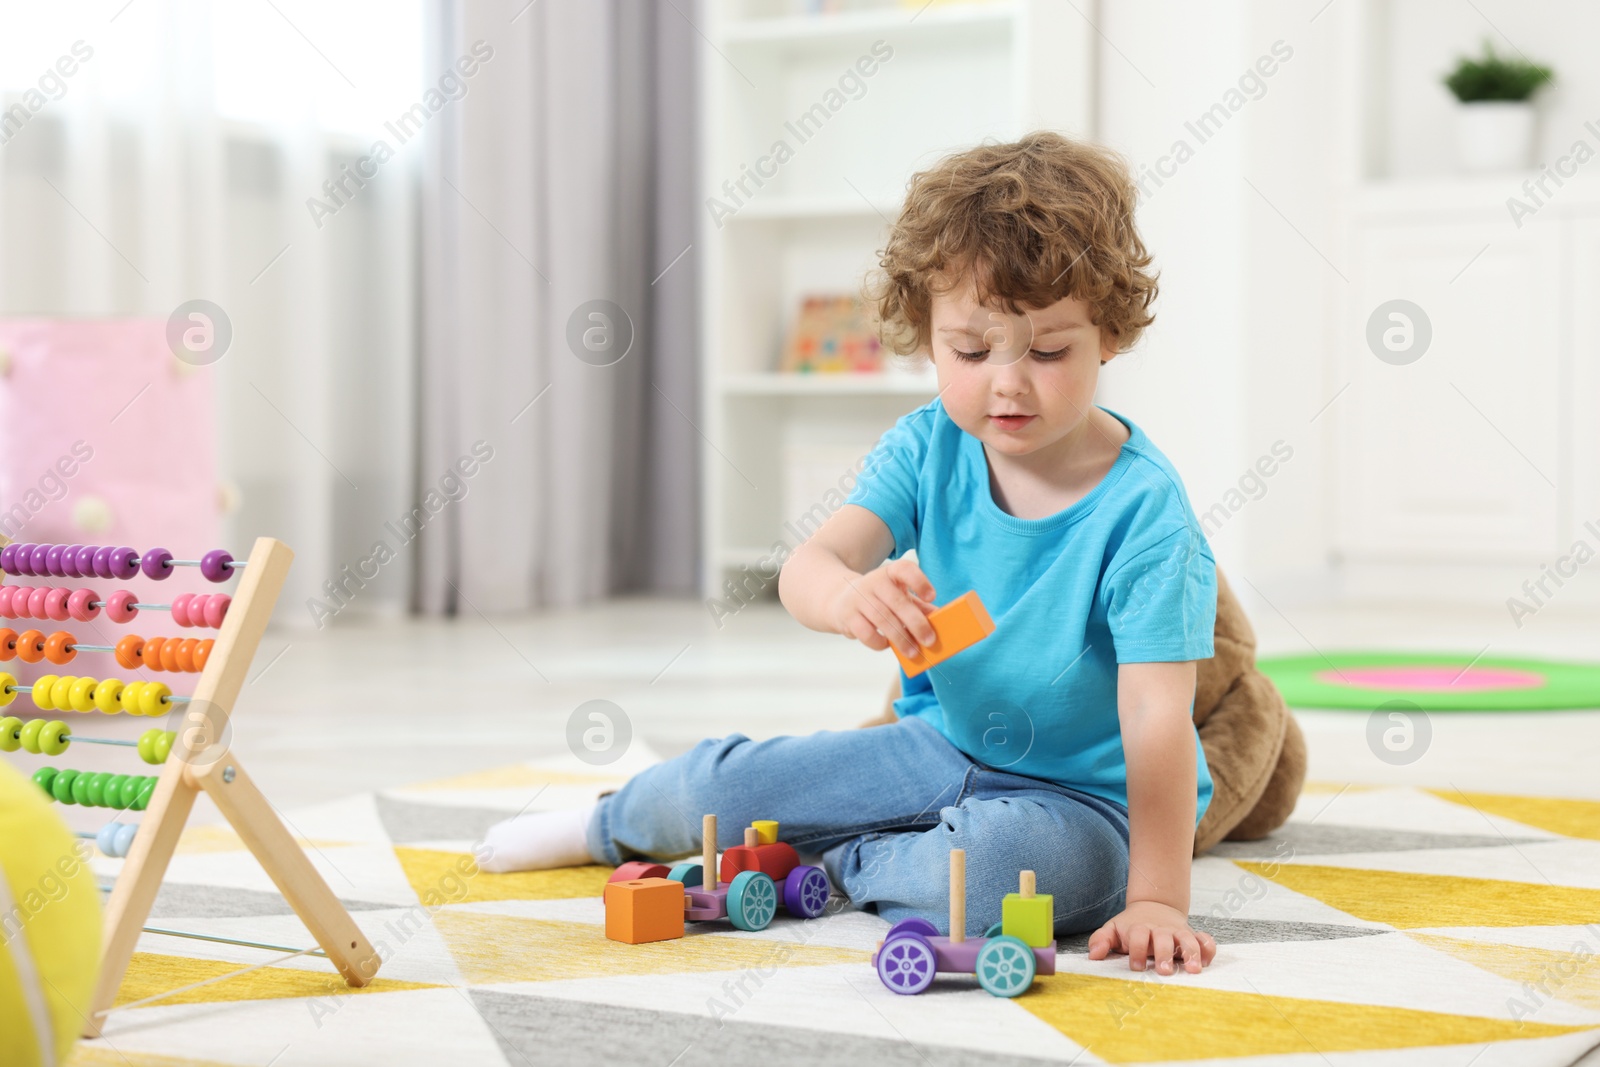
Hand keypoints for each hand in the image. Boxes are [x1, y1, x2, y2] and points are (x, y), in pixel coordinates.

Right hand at [827, 558, 937, 659]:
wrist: (839, 599)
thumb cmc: (878, 599)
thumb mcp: (897, 595)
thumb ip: (918, 606)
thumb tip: (940, 621)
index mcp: (890, 573)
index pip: (905, 569)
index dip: (919, 582)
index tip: (931, 597)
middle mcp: (874, 582)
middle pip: (898, 602)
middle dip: (916, 624)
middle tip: (929, 640)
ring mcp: (859, 598)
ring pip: (883, 620)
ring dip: (901, 639)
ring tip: (913, 652)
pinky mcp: (848, 616)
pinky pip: (866, 633)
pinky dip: (879, 643)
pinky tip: (887, 646)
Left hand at [1087, 900, 1216, 973]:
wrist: (1154, 907)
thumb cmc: (1130, 926)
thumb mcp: (1113, 930)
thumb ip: (1101, 940)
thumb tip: (1093, 956)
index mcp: (1140, 928)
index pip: (1138, 936)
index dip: (1136, 950)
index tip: (1135, 967)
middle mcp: (1161, 930)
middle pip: (1164, 938)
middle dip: (1164, 953)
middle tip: (1164, 971)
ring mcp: (1178, 932)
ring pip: (1188, 939)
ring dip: (1191, 953)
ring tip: (1193, 970)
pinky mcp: (1193, 936)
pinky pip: (1205, 940)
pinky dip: (1208, 948)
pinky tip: (1207, 961)